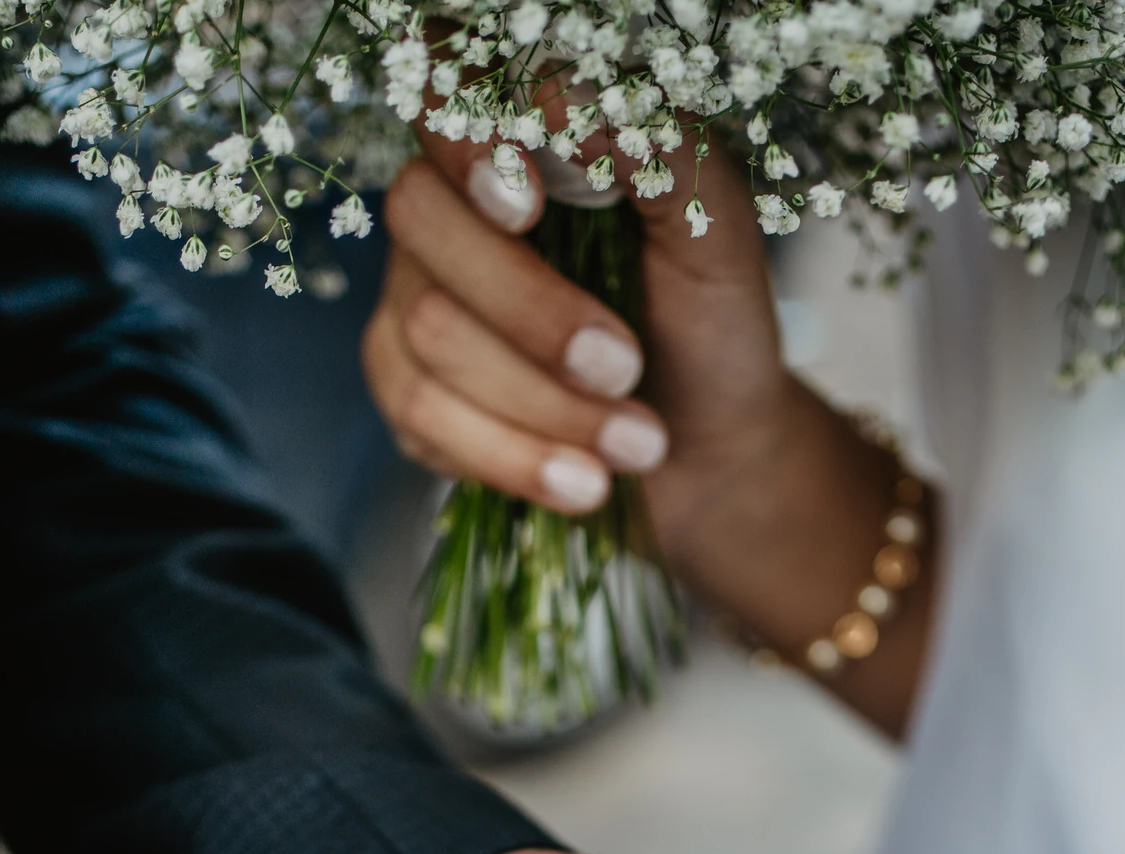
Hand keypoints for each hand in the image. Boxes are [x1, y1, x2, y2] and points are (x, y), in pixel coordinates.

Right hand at [362, 135, 936, 731]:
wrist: (706, 450)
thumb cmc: (710, 325)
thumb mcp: (714, 233)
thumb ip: (656, 149)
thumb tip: (562, 98)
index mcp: (521, 146)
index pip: (443, 98)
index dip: (468, 147)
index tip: (530, 208)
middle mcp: (450, 214)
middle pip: (426, 228)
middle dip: (532, 314)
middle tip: (626, 369)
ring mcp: (415, 303)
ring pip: (430, 338)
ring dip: (545, 406)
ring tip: (638, 444)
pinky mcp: (410, 395)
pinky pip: (424, 420)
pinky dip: (517, 460)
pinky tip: (585, 483)